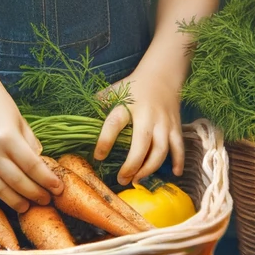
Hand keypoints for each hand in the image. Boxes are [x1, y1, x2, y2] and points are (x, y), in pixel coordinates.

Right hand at [0, 74, 62, 216]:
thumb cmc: (0, 106)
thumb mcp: (20, 121)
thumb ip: (30, 145)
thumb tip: (40, 167)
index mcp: (7, 137)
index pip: (33, 166)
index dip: (48, 180)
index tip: (59, 189)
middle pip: (17, 181)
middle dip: (35, 193)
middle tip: (46, 200)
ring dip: (15, 201)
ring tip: (27, 206)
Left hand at [93, 64, 185, 184]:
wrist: (162, 75)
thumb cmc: (133, 87)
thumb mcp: (114, 91)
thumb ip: (98, 104)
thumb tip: (75, 118)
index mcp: (128, 106)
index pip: (114, 124)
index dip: (105, 141)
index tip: (98, 157)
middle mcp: (147, 115)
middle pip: (142, 144)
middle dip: (132, 165)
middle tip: (122, 179)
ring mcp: (164, 122)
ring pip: (161, 150)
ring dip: (150, 168)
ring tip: (137, 180)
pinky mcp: (176, 126)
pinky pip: (179, 146)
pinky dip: (179, 161)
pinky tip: (174, 174)